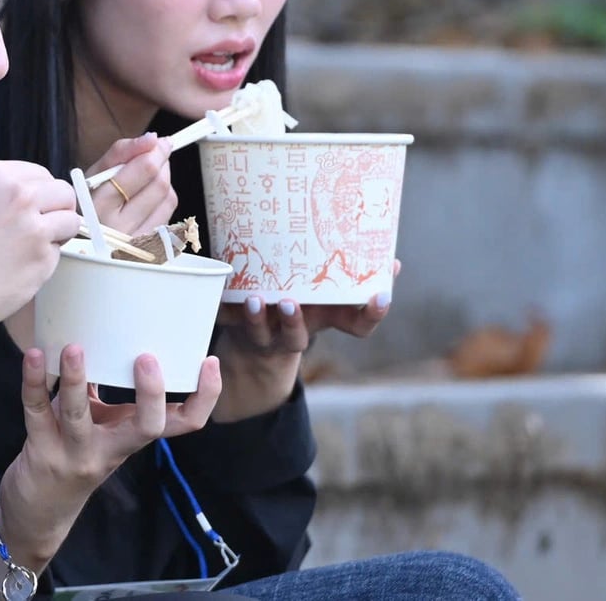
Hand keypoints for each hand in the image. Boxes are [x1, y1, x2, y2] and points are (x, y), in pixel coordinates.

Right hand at [0, 162, 80, 361]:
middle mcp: (19, 194)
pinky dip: (46, 261)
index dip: (41, 193)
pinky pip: (59, 253)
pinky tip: (19, 268)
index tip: (34, 208)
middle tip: (41, 228)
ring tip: (30, 249)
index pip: (42, 174)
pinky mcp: (43, 257)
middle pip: (64, 193)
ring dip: (58, 235)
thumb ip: (4, 194)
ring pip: (71, 221)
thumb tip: (39, 198)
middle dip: (58, 210)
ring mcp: (34, 226)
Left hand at [0, 345, 221, 570]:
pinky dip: (34, 381)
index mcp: (133, 437)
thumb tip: (112, 332)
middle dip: (150, 394)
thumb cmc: (74, 452)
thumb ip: (106, 390)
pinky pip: (36, 411)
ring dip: (76, 379)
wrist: (40, 509)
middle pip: (145, 428)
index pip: (183, 424)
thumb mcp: (103, 426)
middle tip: (147, 358)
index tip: (210, 363)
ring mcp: (76, 453)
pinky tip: (34, 355)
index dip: (204, 398)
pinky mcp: (42, 451)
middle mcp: (112, 449)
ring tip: (74, 348)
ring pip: (79, 416)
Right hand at [82, 134, 176, 234]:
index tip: (159, 141)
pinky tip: (149, 197)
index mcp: (100, 206)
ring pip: (168, 199)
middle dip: (161, 163)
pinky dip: (163, 199)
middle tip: (156, 154)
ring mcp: (137, 241)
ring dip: (164, 180)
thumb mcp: (95, 172)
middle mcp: (119, 228)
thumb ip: (122, 151)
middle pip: (159, 185)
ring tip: (147, 177)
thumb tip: (152, 139)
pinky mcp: (151, 247)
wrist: (85, 237)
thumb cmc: (89, 202)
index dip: (156, 152)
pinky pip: (169, 215)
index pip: (143, 171)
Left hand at [219, 258, 400, 357]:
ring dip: (256, 318)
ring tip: (253, 300)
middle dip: (293, 321)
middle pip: (298, 336)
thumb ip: (350, 275)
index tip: (382, 297)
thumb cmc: (299, 305)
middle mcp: (295, 332)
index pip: (356, 327)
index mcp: (324, 321)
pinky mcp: (236, 327)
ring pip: (260, 333)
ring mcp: (264, 335)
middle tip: (290, 302)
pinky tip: (214, 294)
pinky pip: (225, 320)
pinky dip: (220, 309)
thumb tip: (390, 258)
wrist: (255, 346)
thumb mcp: (326, 294)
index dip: (371, 315)